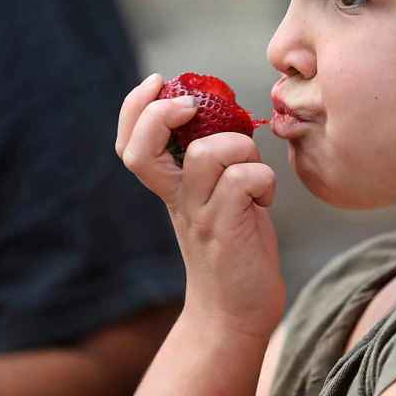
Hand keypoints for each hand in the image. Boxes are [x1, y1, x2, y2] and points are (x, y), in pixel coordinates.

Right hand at [115, 74, 284, 338]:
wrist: (237, 312)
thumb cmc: (235, 246)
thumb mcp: (215, 198)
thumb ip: (212, 162)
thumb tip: (228, 113)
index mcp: (171, 188)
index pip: (130, 143)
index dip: (134, 107)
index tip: (158, 83)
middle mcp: (177, 199)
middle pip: (142, 149)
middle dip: (163, 114)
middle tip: (192, 110)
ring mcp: (199, 215)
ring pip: (210, 153)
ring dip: (242, 147)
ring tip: (253, 172)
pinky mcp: (227, 229)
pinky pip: (243, 180)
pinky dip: (264, 179)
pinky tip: (266, 200)